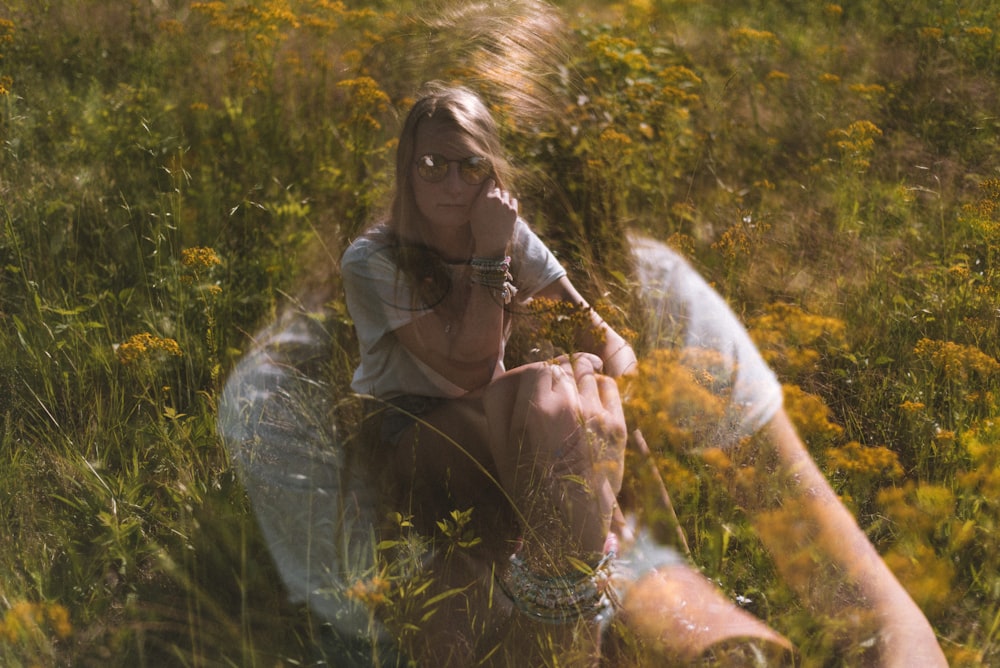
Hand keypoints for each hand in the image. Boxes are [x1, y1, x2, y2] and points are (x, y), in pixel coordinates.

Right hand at [469, 179, 517, 255]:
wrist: (491, 241)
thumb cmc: (479, 227)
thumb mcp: (474, 211)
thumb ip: (479, 198)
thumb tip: (485, 189)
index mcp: (485, 197)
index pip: (490, 182)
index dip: (489, 187)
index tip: (489, 191)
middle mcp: (496, 199)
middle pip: (498, 190)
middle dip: (495, 195)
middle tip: (493, 205)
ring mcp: (506, 205)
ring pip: (506, 195)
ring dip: (503, 199)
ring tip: (499, 209)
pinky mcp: (514, 211)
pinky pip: (513, 200)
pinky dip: (510, 204)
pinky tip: (506, 210)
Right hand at [483, 354, 626, 561]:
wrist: (570, 524)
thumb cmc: (530, 487)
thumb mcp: (501, 448)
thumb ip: (502, 405)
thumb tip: (513, 374)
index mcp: (531, 413)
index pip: (536, 368)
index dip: (535, 374)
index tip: (536, 384)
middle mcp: (564, 407)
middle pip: (562, 364)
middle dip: (558, 372)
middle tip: (556, 389)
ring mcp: (593, 413)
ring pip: (586, 369)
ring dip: (578, 375)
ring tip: (574, 392)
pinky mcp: (616, 424)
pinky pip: (608, 385)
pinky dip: (599, 385)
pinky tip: (592, 401)